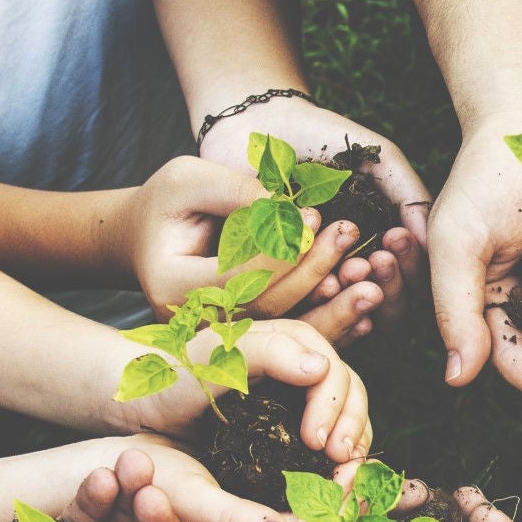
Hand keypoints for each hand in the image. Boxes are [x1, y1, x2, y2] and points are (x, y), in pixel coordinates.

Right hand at [107, 156, 384, 345]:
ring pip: (289, 327)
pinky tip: (365, 308)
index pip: (240, 274)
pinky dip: (331, 320)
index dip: (281, 248)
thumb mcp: (187, 182)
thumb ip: (233, 190)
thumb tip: (287, 206)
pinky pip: (296, 333)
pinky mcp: (251, 340)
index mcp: (176, 288)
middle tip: (351, 239)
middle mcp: (201, 324)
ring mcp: (226, 338)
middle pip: (270, 304)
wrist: (151, 242)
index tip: (314, 215)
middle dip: (315, 271)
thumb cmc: (167, 204)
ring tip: (371, 278)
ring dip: (334, 305)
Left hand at [114, 318, 371, 462]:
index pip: (336, 374)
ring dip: (353, 448)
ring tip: (343, 476)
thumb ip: (268, 353)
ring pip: (349, 420)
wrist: (145, 406)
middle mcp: (305, 368)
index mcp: (294, 343)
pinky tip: (331, 481)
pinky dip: (339, 463)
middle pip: (352, 396)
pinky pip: (332, 442)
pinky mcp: (295, 428)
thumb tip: (322, 367)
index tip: (317, 443)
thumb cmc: (173, 376)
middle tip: (338, 462)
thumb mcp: (216, 358)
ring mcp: (302, 399)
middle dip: (352, 429)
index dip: (335, 409)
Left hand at [201, 95, 428, 331]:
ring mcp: (311, 286)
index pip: (406, 286)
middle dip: (386, 288)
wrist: (258, 125)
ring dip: (353, 298)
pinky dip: (317, 303)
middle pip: (382, 311)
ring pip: (343, 317)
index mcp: (379, 252)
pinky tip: (326, 282)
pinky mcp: (270, 289)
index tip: (395, 240)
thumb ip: (412, 202)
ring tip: (349, 268)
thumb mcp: (381, 163)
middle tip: (377, 260)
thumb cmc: (324, 140)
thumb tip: (434, 251)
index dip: (408, 271)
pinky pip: (298, 314)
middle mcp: (350, 276)